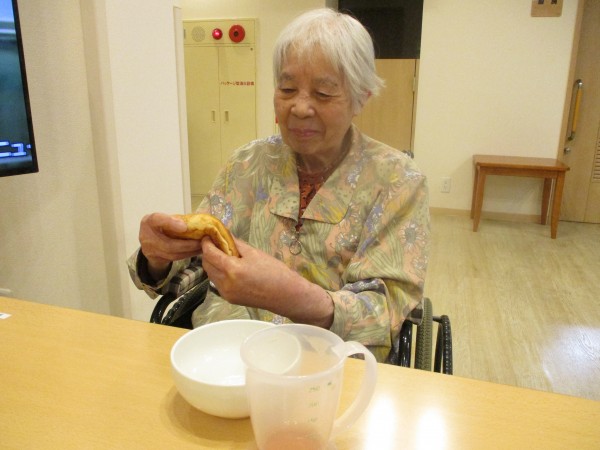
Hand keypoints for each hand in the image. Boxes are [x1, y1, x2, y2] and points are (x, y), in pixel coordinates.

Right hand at [138, 212, 202, 279]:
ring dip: (190, 251)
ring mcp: (150, 250)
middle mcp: (146, 236)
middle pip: (168, 244)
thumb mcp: (164, 219)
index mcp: (149, 221)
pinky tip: (196, 251)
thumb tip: (201, 217)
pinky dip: (187, 254)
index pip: (157, 219)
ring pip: (173, 254)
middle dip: (188, 244)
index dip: (170, 223)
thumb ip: (177, 219)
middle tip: (202, 241)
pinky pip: (174, 259)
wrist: (148, 242)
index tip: (185, 226)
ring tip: (203, 247)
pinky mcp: (156, 259)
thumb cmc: (160, 226)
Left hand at [201, 238, 333, 327]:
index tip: (208, 236)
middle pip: (206, 264)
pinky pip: (217, 283)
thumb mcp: (255, 253)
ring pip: (210, 274)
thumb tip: (223, 234)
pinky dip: (218, 273)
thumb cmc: (274, 271)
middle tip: (216, 243)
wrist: (285, 295)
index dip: (206, 243)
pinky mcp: (229, 298)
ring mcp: (226, 293)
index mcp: (232, 269)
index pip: (210, 253)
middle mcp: (225, 283)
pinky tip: (229, 268)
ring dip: (213, 263)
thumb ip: (236, 244)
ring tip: (224, 255)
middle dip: (208, 253)